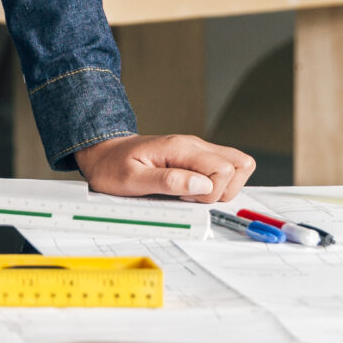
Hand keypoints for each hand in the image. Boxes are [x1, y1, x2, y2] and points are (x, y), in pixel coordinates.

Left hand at [74, 133, 254, 201]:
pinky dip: (217, 184)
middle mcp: (194, 145)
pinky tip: (193, 190)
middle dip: (223, 190)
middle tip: (191, 197)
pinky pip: (224, 168)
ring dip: (224, 187)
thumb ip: (168, 182)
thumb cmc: (114, 167)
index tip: (187, 198)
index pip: (225, 168)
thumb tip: (202, 185)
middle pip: (240, 165)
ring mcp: (197, 150)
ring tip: (193, 194)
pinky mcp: (195, 157)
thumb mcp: (132, 180)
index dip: (212, 192)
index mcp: (180, 148)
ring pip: (237, 165)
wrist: (103, 153)